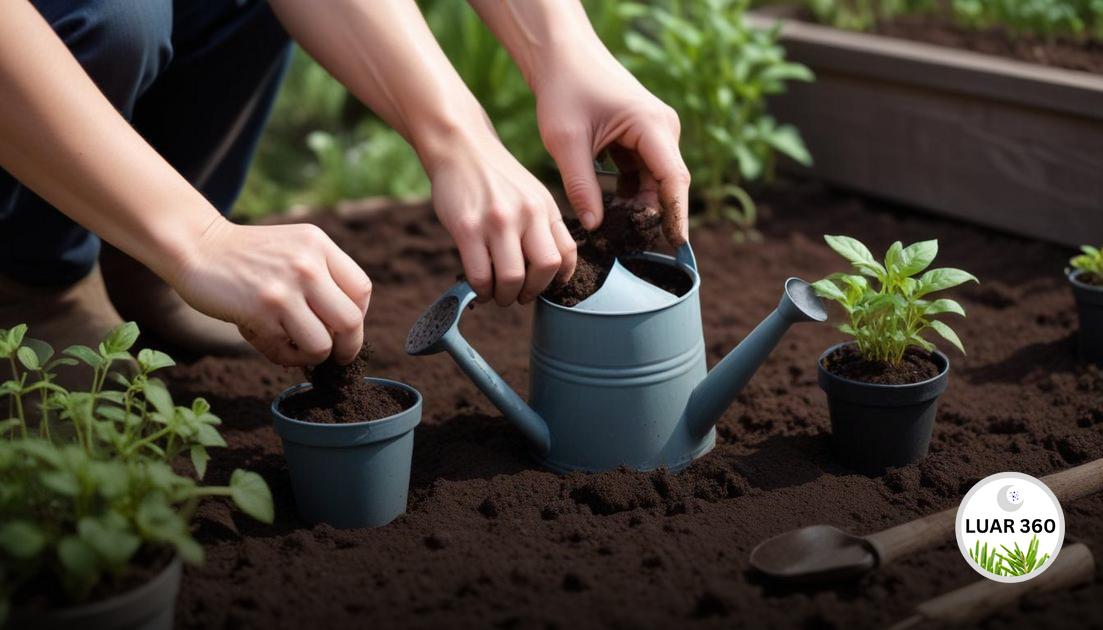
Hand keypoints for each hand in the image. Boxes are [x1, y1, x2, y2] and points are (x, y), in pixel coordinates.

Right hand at [169, 219, 371, 365]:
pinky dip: (283, 356)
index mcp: (318, 245)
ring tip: (296, 348)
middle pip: (351, 322)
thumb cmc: (248, 257)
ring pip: (322, 345)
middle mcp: (307, 264)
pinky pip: (287, 351)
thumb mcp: (293, 248)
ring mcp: (284, 288)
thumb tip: (348, 330)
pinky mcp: (261, 311)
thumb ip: (323, 276)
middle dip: (347, 348)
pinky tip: (269, 341)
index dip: (359, 316)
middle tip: (336, 356)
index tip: (345, 328)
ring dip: (312, 356)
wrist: (197, 247)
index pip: (361, 290)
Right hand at [425, 129, 576, 305]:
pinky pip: (479, 274)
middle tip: (519, 296)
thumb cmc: (495, 176)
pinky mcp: (467, 228)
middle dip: (532, 292)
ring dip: (505, 296)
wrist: (460, 146)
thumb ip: (542, 224)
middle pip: (545, 269)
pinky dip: (481, 290)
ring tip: (497, 294)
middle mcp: (526, 213)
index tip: (546, 285)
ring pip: (511, 278)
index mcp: (545, 207)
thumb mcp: (531, 193)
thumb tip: (550, 268)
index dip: (560, 279)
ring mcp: (497, 221)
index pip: (566, 253)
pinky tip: (480, 288)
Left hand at [534, 53, 690, 246]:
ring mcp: (656, 132)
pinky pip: (644, 172)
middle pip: (667, 183)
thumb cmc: (564, 89)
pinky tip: (609, 209)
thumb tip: (595, 227)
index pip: (673, 178)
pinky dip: (630, 192)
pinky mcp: (644, 136)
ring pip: (655, 181)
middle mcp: (663, 128)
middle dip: (652, 215)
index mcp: (652, 125)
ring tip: (613, 231)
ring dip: (638, 205)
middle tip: (628, 246)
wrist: (562, 55)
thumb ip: (581, 185)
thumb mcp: (566, 141)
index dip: (676, 213)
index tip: (676, 244)